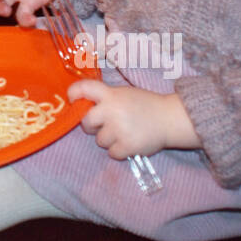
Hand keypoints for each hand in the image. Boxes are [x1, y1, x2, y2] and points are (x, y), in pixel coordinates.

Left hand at [69, 81, 195, 158]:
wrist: (169, 119)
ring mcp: (119, 129)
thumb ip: (105, 98)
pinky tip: (128, 143)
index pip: (84, 88)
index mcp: (111, 94)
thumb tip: (83, 106)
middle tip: (102, 124)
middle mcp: (112, 110)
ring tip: (123, 133)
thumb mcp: (124, 94)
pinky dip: (119, 150)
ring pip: (99, 140)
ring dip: (108, 139)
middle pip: (86, 121)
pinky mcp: (127, 146)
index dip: (73, 93)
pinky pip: (112, 153)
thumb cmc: (145, 104)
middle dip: (91, 125)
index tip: (72, 99)